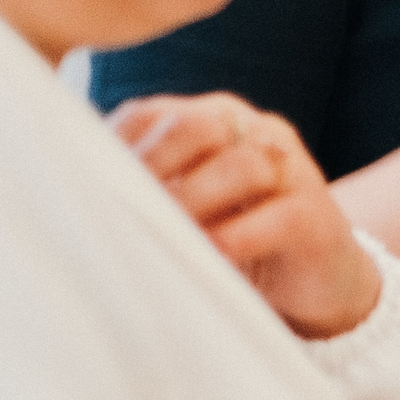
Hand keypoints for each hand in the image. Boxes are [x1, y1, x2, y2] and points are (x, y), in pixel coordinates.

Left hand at [108, 92, 380, 339]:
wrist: (315, 284)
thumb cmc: (233, 243)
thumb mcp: (183, 211)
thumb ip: (145, 192)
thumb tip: (79, 198)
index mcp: (210, 119)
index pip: (153, 116)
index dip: (119, 150)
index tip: (88, 190)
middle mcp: (253, 130)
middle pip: (197, 127)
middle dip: (156, 170)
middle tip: (127, 212)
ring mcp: (292, 168)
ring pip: (241, 165)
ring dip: (197, 203)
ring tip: (169, 236)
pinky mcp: (319, 214)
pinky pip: (280, 215)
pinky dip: (241, 236)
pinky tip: (215, 255)